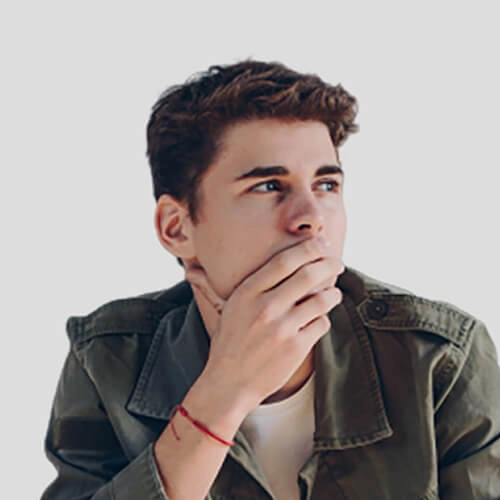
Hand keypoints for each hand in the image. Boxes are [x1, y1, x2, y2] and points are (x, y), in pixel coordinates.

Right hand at [185, 238, 343, 414]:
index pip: (284, 261)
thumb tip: (192, 270)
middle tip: (337, 262)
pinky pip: (321, 324)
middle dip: (328, 265)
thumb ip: (226, 285)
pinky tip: (318, 319)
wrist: (228, 384)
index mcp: (247, 293)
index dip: (307, 248)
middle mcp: (265, 307)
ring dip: (332, 293)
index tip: (321, 243)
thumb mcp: (225, 309)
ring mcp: (282, 328)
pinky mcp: (296, 348)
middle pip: (308, 275)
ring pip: (321, 300)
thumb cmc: (228, 343)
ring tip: (333, 292)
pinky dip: (323, 319)